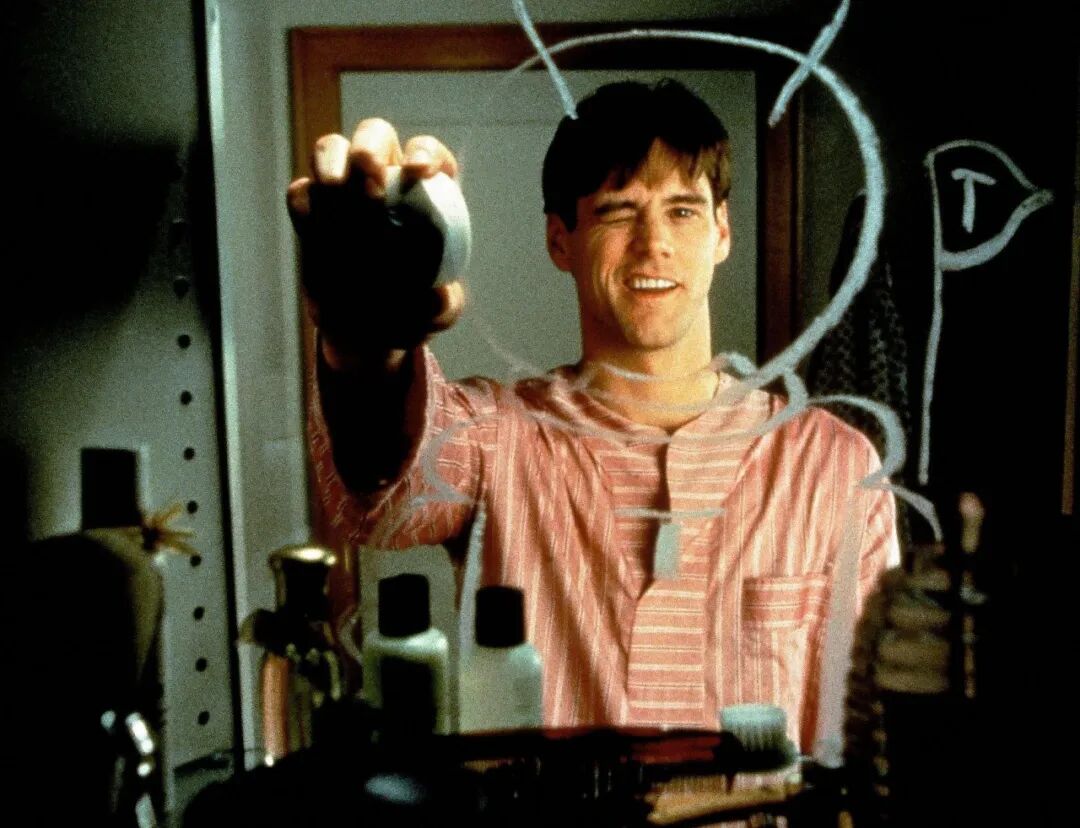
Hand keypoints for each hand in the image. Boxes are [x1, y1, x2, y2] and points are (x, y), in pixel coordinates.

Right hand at [287, 119, 465, 368]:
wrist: (367, 329)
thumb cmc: (412, 310)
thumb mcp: (436, 314)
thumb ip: (442, 305)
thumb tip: (436, 294)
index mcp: (425, 192)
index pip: (427, 154)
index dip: (425, 152)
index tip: (420, 172)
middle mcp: (383, 178)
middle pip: (375, 136)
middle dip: (371, 144)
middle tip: (372, 171)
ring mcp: (342, 189)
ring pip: (332, 149)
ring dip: (332, 160)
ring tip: (335, 185)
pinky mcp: (311, 210)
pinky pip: (302, 193)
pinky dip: (307, 203)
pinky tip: (315, 227)